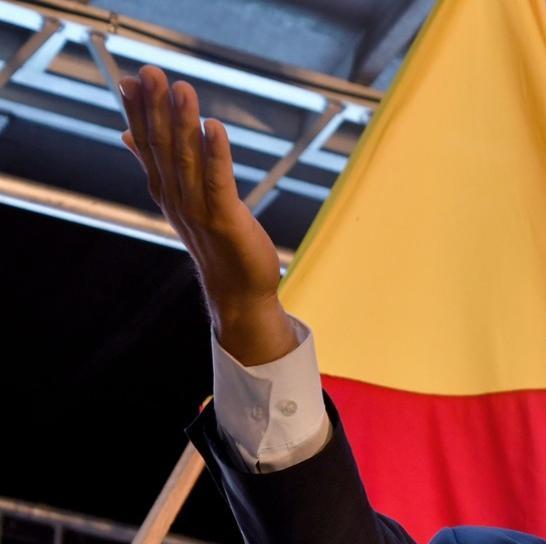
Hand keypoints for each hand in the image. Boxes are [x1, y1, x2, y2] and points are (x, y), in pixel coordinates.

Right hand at [119, 65, 296, 364]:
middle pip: (163, 147)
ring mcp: (198, 210)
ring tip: (182, 88)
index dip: (139, 112)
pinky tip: (213, 126)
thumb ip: (159, 166)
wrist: (238, 291)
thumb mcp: (184, 200)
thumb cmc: (215, 243)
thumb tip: (128, 135)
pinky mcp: (224, 219)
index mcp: (165, 190)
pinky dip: (216, 153)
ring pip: (188, 160)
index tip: (131, 78)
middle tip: (151, 72)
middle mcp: (176, 198)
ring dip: (183, 123)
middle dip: (156, 109)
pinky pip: (218, 181)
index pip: (147, 144)